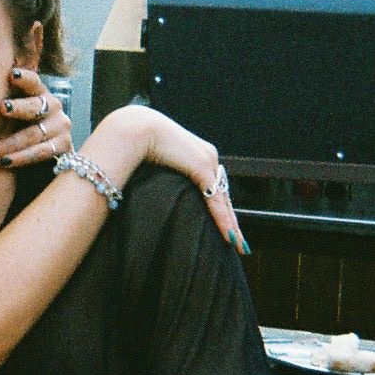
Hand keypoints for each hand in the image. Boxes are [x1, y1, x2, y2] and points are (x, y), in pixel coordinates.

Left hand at [0, 69, 72, 166]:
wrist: (40, 155)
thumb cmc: (18, 128)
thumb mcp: (9, 114)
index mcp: (39, 92)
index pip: (33, 81)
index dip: (24, 78)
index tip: (11, 75)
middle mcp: (53, 106)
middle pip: (35, 106)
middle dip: (18, 108)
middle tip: (2, 108)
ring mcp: (61, 126)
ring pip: (34, 134)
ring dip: (11, 143)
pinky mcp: (64, 145)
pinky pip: (41, 152)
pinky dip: (22, 158)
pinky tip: (5, 161)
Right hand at [96, 106, 247, 252]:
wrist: (135, 129)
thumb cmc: (137, 144)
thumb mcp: (158, 162)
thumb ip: (167, 176)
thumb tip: (159, 194)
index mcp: (200, 154)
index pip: (215, 187)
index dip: (222, 208)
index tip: (227, 226)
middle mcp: (209, 156)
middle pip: (224, 196)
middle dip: (232, 221)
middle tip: (239, 242)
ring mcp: (208, 161)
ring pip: (224, 201)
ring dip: (231, 226)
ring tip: (238, 245)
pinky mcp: (202, 167)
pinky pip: (215, 200)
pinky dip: (222, 219)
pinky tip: (229, 236)